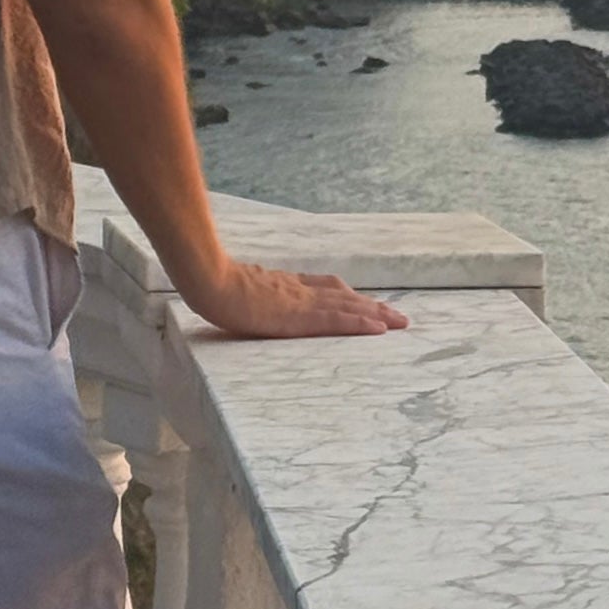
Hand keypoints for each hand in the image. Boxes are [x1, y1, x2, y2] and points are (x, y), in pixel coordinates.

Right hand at [189, 258, 408, 339]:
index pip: (325, 288)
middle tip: (398, 316)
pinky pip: (337, 320)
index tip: (368, 303)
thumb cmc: (212, 284)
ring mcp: (301, 301)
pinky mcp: (299, 316)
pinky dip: (360, 324)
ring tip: (400, 322)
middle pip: (344, 296)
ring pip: (348, 307)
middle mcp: (299, 290)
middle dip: (372, 306)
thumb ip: (250, 293)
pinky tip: (379, 329)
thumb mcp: (236, 289)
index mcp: (284, 285)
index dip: (349, 296)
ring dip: (376, 314)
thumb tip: (246, 299)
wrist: (208, 279)